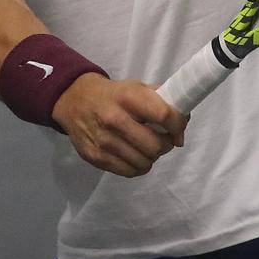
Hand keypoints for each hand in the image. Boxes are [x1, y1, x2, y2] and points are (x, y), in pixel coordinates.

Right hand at [51, 76, 186, 177]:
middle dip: (166, 145)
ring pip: (144, 162)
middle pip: (156, 145)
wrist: (74, 100)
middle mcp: (115, 119)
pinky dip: (138, 166)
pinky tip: (135, 155)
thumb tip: (184, 121)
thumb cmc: (114, 94)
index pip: (163, 115)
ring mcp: (104, 141)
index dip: (178, 126)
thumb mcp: (136, 87)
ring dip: (152, 157)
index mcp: (128, 97)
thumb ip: (161, 100)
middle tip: (164, 140)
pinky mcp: (96, 157)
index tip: (179, 130)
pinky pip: (129, 172)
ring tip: (148, 147)